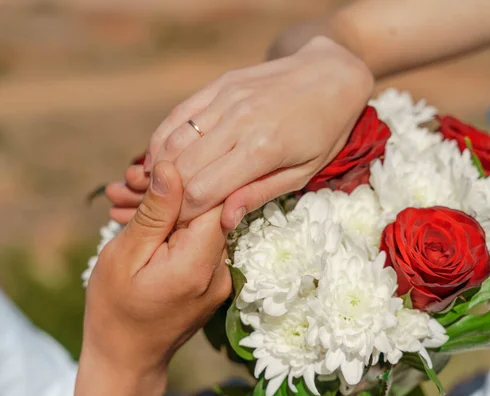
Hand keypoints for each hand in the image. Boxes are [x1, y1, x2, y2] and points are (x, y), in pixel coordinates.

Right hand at [76, 161, 231, 395]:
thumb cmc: (114, 310)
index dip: (187, 176)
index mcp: (197, 265)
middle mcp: (220, 271)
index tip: (152, 171)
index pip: (216, 198)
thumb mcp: (124, 256)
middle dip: (173, 190)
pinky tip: (143, 223)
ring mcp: (221, 277)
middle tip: (130, 184)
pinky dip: (174, 228)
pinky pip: (200, 241)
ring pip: (203, 222)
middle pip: (210, 209)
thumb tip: (172, 167)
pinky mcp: (214, 279)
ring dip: (170, 209)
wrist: (125, 358)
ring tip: (128, 201)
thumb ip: (154, 213)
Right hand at [144, 36, 372, 229]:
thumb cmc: (323, 132)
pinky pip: (178, 115)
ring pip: (173, 141)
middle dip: (169, 197)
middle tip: (167, 213)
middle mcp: (239, 121)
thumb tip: (223, 221)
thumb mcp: (303, 173)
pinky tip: (159, 160)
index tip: (181, 227)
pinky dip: (161, 140)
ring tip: (159, 191)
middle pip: (181, 169)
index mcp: (262, 149)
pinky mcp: (218, 85)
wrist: (331, 75)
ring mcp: (225, 99)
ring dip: (160, 170)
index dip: (185, 214)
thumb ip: (258, 195)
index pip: (202, 191)